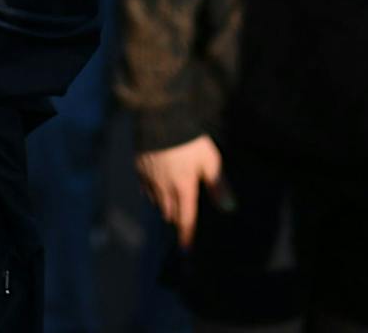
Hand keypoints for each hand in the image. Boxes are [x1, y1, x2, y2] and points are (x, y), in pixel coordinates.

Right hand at [136, 135, 222, 249]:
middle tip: (182, 217)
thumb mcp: (210, 160)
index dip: (187, 236)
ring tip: (171, 200)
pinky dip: (151, 191)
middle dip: (176, 218)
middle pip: (170, 213)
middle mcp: (165, 188)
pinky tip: (156, 185)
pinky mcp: (138, 166)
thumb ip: (218, 185)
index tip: (186, 251)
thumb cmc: (190, 138)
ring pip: (157, 202)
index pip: (186, 219)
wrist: (160, 116)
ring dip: (165, 205)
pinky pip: (145, 187)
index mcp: (184, 188)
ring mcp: (149, 178)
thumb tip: (229, 208)